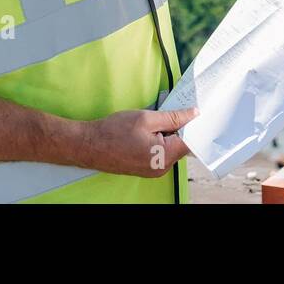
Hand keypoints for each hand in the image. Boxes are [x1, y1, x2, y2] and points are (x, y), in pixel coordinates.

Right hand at [83, 107, 197, 176]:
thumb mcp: (147, 118)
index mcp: (164, 156)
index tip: (193, 112)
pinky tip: (146, 131)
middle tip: (165, 113)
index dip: (193, 125)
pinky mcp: (146, 168)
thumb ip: (174, 117)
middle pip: (181, 145)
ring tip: (150, 123)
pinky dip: (158, 140)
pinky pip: (160, 153)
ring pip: (171, 148)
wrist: (89, 145)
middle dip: (177, 128)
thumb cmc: (114, 132)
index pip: (191, 141)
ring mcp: (153, 170)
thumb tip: (193, 114)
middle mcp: (161, 168)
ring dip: (166, 134)